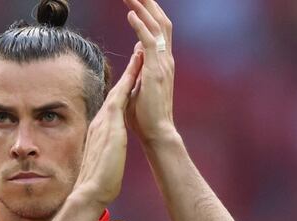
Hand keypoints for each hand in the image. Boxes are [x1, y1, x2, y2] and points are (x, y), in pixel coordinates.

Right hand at [71, 50, 143, 208]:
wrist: (90, 191)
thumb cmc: (98, 182)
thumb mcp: (104, 160)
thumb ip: (105, 150)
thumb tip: (108, 151)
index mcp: (100, 130)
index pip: (113, 105)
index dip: (123, 88)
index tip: (131, 75)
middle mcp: (100, 123)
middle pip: (115, 93)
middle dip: (127, 74)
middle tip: (137, 55)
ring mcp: (104, 123)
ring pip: (118, 91)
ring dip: (129, 73)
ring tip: (139, 55)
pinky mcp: (110, 127)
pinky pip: (120, 99)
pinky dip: (127, 84)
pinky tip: (135, 73)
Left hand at [124, 0, 176, 143]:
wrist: (156, 131)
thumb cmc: (145, 114)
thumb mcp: (140, 83)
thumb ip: (140, 65)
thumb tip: (138, 49)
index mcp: (161, 60)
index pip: (157, 29)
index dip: (148, 12)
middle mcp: (165, 58)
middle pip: (159, 21)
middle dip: (148, 3)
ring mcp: (163, 63)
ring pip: (156, 26)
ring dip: (142, 8)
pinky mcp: (155, 70)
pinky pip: (149, 42)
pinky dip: (140, 26)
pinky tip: (130, 14)